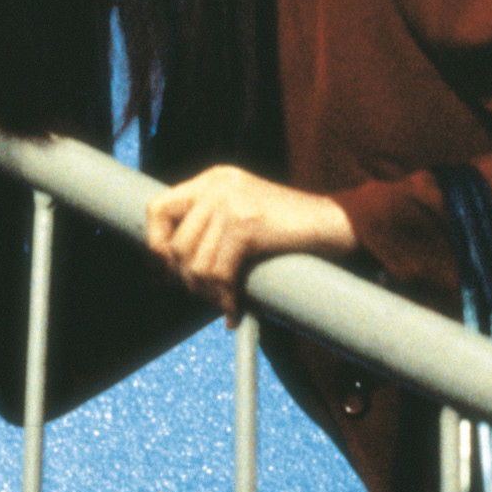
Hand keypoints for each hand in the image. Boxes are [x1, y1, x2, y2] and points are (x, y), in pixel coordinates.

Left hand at [145, 166, 358, 326]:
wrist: (336, 224)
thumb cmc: (289, 230)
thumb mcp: (242, 216)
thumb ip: (207, 229)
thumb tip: (164, 268)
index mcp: (211, 180)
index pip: (157, 208)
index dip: (155, 243)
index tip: (166, 272)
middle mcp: (215, 185)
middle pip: (175, 242)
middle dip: (185, 278)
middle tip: (204, 296)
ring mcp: (230, 201)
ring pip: (195, 261)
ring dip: (206, 293)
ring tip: (223, 304)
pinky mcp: (245, 223)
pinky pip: (218, 272)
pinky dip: (223, 298)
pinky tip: (234, 311)